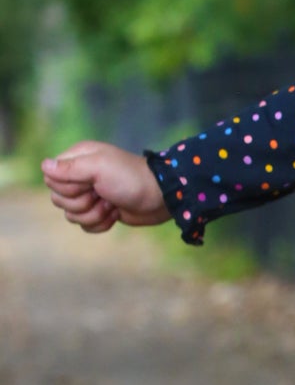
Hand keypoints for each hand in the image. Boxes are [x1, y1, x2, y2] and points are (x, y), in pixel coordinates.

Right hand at [40, 141, 169, 234]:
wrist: (160, 197)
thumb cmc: (131, 178)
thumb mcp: (99, 168)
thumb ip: (70, 168)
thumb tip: (43, 166)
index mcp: (77, 159)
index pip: (50, 178)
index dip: (67, 187)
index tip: (88, 184)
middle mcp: (80, 176)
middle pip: (58, 199)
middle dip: (81, 203)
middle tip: (102, 194)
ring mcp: (89, 195)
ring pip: (71, 215)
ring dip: (93, 214)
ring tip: (111, 204)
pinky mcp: (99, 212)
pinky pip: (84, 225)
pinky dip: (100, 224)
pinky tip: (115, 214)